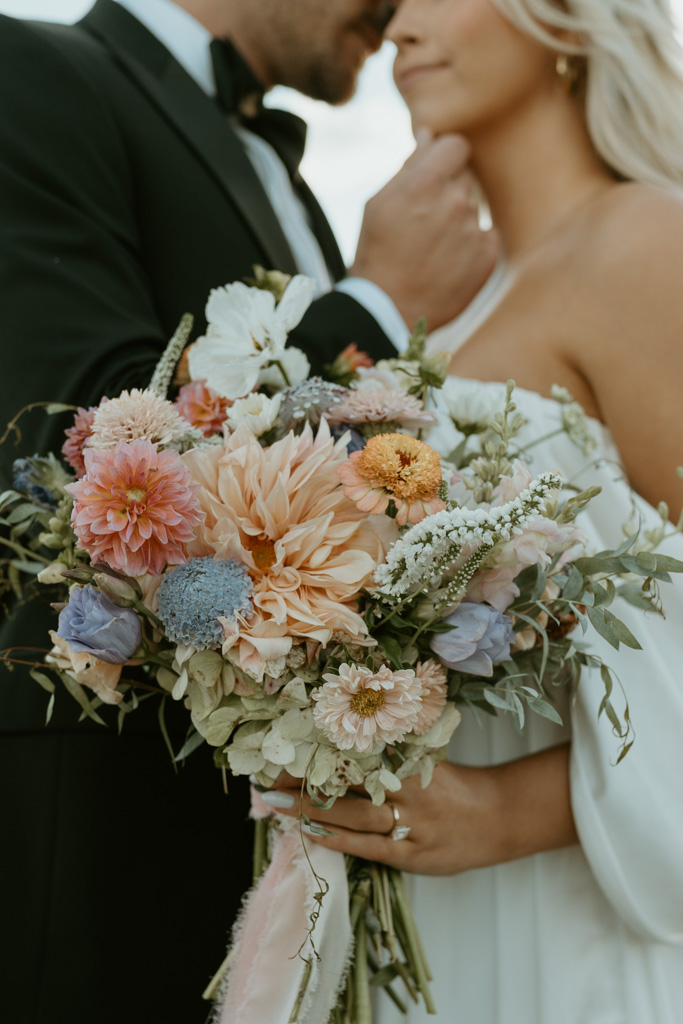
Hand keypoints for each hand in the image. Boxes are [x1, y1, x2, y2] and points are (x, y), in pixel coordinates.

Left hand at [267, 744, 576, 875]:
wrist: (498, 818)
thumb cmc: (456, 785)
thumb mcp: (428, 759)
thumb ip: (393, 751)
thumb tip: (343, 737)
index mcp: (411, 760)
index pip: (357, 751)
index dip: (322, 748)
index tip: (290, 740)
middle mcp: (408, 790)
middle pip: (349, 781)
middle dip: (307, 778)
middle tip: (270, 772)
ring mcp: (411, 824)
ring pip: (354, 815)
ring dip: (313, 809)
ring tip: (278, 802)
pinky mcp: (412, 856)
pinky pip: (369, 847)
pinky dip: (339, 840)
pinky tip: (312, 833)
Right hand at [351, 132, 499, 331]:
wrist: (387, 309)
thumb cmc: (377, 253)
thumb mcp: (379, 203)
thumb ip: (409, 165)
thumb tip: (429, 135)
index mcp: (426, 182)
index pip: (456, 145)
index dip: (445, 157)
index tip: (435, 173)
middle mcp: (456, 202)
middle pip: (464, 177)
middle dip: (447, 191)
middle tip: (424, 222)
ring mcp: (475, 231)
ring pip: (473, 209)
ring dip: (457, 221)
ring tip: (432, 249)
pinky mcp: (488, 256)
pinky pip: (486, 236)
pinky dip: (472, 246)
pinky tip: (448, 262)